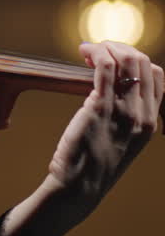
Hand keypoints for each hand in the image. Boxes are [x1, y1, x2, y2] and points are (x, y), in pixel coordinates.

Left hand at [44, 41, 163, 216]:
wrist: (78, 188)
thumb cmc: (92, 164)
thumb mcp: (121, 140)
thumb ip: (124, 116)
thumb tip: (110, 89)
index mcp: (150, 122)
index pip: (157, 76)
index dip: (136, 59)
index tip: (114, 57)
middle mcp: (142, 115)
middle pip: (143, 64)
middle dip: (120, 48)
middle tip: (98, 49)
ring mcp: (123, 112)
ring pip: (126, 62)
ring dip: (106, 47)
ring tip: (88, 49)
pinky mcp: (99, 109)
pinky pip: (105, 69)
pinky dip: (96, 53)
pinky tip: (84, 52)